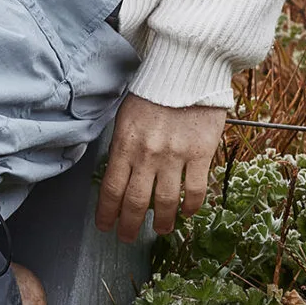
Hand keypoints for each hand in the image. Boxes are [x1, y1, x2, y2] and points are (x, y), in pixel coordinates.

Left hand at [95, 96, 226, 243]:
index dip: (106, 214)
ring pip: (164, 202)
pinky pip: (194, 190)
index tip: (105, 226)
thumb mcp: (126, 116)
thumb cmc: (154, 90)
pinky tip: (187, 212)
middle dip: (128, 226)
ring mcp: (175, 156)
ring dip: (161, 222)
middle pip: (134, 202)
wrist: (186, 67)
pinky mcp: (200, 153)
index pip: (111, 189)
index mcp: (125, 144)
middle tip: (127, 236)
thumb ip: (123, 146)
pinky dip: (190, 207)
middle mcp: (147, 154)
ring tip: (160, 229)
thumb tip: (120, 174)